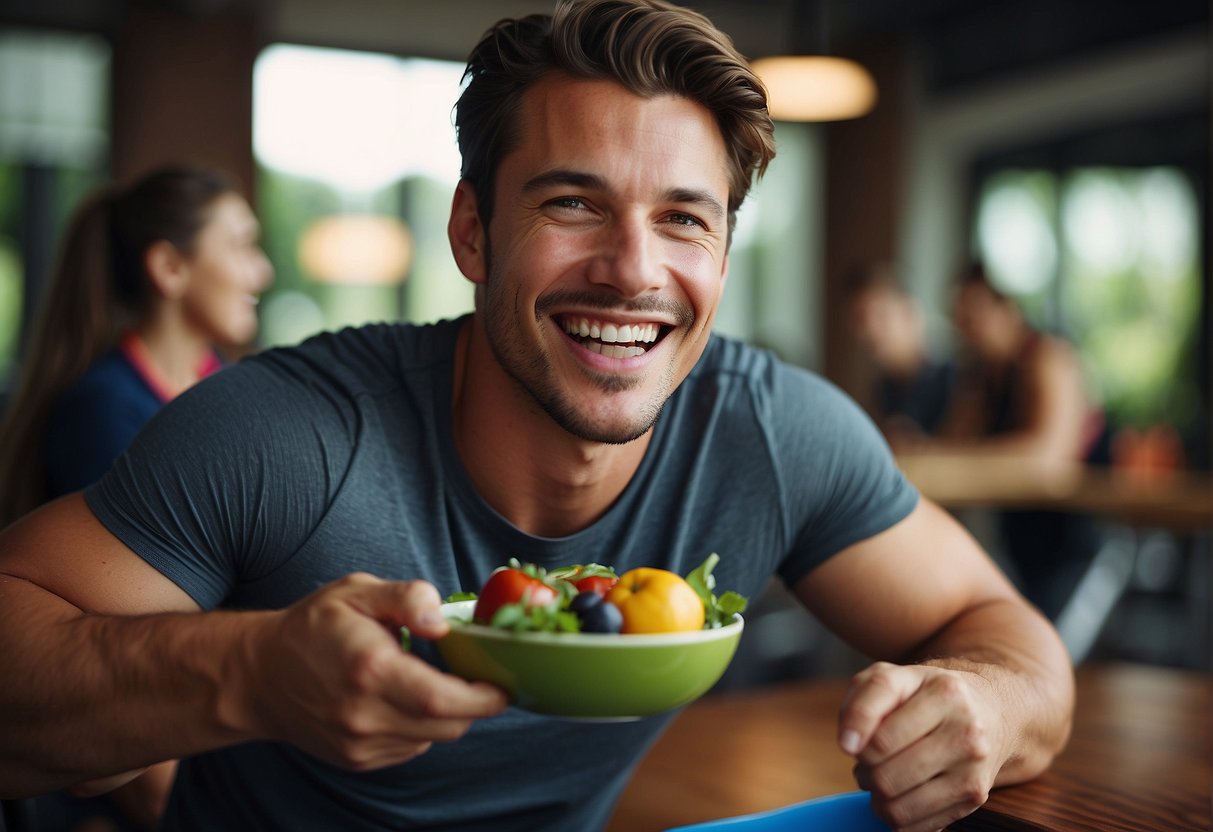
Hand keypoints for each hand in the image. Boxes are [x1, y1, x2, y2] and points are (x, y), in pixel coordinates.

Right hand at [236, 573, 507, 769]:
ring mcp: (359, 744)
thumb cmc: (312, 628)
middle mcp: (365, 715)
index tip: (504, 683)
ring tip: (434, 680)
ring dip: (447, 714)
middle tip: (480, 676)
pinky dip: (421, 725)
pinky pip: (411, 747)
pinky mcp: (358, 759)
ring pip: (432, 738)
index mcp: (370, 670)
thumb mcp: (357, 592)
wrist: (258, 677)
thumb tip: (442, 620)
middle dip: (473, 704)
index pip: (444, 700)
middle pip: (447, 725)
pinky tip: (405, 697)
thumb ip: (406, 597)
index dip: (484, 697)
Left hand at [837, 661, 1007, 831]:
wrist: (989, 712)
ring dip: (876, 796)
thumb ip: (861, 702)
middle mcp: (966, 730)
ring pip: (898, 805)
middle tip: (867, 760)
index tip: (847, 745)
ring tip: (880, 776)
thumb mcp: (892, 677)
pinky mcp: (974, 796)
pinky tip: (900, 793)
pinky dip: (896, 815)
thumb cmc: (926, 694)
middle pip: (886, 775)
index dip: (853, 744)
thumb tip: (848, 744)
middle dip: (864, 771)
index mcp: (944, 693)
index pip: (881, 736)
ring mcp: (972, 767)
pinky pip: (916, 825)